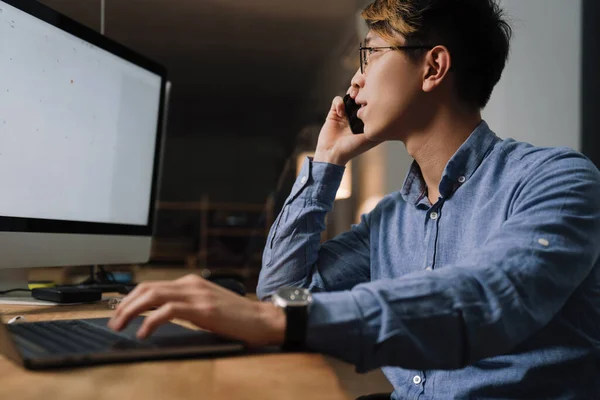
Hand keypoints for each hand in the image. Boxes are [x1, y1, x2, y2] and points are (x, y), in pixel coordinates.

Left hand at [107, 274, 284, 346]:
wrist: (262, 320)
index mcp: (191, 283)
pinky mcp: (203, 309)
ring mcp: (197, 295)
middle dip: (125, 304)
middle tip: (114, 321)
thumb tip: (160, 315)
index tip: (119, 313)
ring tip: (121, 326)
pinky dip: (151, 321)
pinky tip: (143, 333)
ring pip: (153, 295)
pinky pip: (168, 310)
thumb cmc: (237, 318)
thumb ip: (186, 305)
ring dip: (131, 310)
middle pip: (147, 288)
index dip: (131, 299)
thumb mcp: (207, 306)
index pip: (152, 285)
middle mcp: (191, 284)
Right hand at [313, 95, 380, 165]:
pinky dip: (339, 103)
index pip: (374, 102)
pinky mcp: (335, 113)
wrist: (332, 154)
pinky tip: (340, 112)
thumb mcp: (370, 139)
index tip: (375, 97)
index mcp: (367, 120)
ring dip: (352, 92)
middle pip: (363, 94)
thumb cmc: (352, 149)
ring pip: (351, 94)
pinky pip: (337, 100)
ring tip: (353, 97)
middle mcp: (358, 115)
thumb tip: (392, 117)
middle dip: (363, 90)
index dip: (375, 96)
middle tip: (363, 93)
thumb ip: (379, 128)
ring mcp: (346, 113)